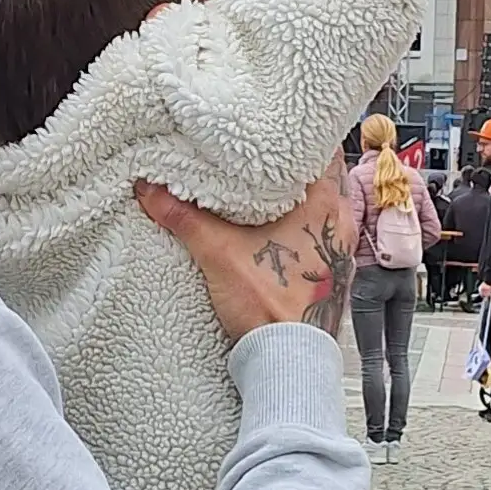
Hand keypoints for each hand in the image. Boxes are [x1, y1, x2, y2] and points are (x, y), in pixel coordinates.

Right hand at [136, 154, 352, 344]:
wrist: (288, 360)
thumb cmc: (271, 306)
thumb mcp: (217, 252)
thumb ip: (183, 216)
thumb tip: (150, 188)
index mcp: (324, 205)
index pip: (323, 151)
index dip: (301, 137)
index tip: (277, 129)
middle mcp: (340, 224)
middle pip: (323, 179)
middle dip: (294, 169)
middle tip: (265, 157)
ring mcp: (340, 252)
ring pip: (322, 212)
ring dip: (298, 202)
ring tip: (266, 192)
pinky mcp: (332, 276)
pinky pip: (320, 240)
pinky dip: (300, 231)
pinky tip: (274, 234)